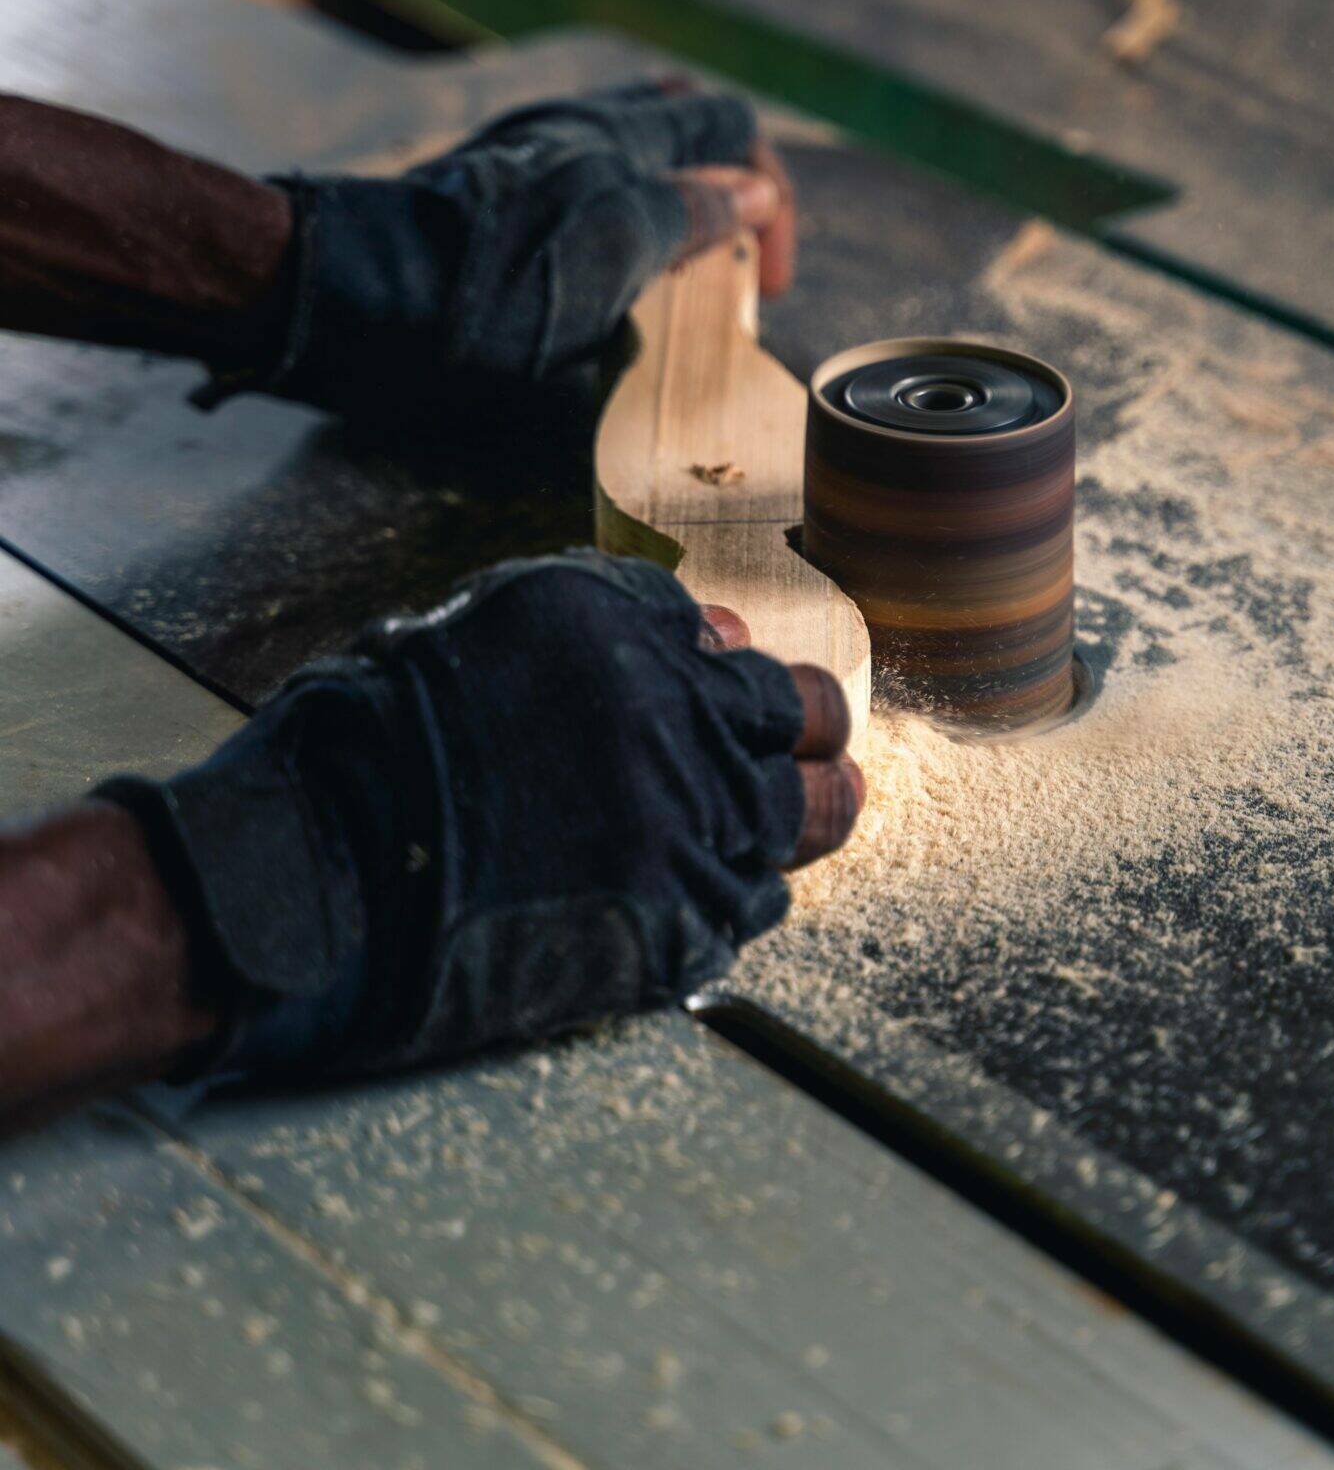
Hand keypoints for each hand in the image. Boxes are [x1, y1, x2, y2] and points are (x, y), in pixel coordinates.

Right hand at [100, 552, 861, 1085]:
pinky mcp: (679, 918)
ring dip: (794, 815)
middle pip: (808, 715)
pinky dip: (736, 894)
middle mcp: (673, 709)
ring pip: (810, 814)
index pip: (736, 639)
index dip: (733, 677)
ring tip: (784, 822)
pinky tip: (696, 892)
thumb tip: (713, 638)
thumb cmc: (369, 749)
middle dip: (804, 733)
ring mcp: (686, 817)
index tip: (725, 697)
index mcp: (620, 623)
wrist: (315, 877)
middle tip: (799, 755)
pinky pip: (755, 901)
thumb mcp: (476, 633)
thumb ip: (604, 632)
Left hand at [200, 80, 794, 422]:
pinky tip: (603, 250)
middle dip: (730, 181)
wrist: (354, 295)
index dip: (770, 204)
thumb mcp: (610, 256)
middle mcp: (580, 126)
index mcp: (620, 140)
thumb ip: (686, 216)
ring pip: (635, 141)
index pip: (733, 131)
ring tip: (677, 255)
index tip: (765, 282)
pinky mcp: (496, 179)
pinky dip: (622, 198)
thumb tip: (752, 191)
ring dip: (676, 187)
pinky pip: (586, 168)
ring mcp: (534, 147)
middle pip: (687, 121)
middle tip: (730, 256)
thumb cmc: (488, 291)